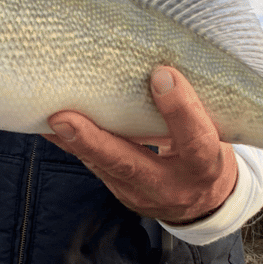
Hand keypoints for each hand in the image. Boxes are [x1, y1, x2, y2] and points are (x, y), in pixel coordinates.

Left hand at [45, 67, 237, 223]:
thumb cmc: (209, 154)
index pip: (195, 140)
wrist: (205, 202)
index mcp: (205, 167)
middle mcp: (171, 185)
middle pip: (129, 164)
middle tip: (63, 118)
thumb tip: (163, 61)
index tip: (162, 74)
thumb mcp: (216, 133)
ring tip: (46, 116)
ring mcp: (140, 194)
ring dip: (73, 142)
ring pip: (103, 167)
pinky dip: (73, 145)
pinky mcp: (120, 192)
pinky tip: (50, 127)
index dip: (180, 109)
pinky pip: (94, 166)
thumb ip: (194, 109)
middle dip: (94, 141)